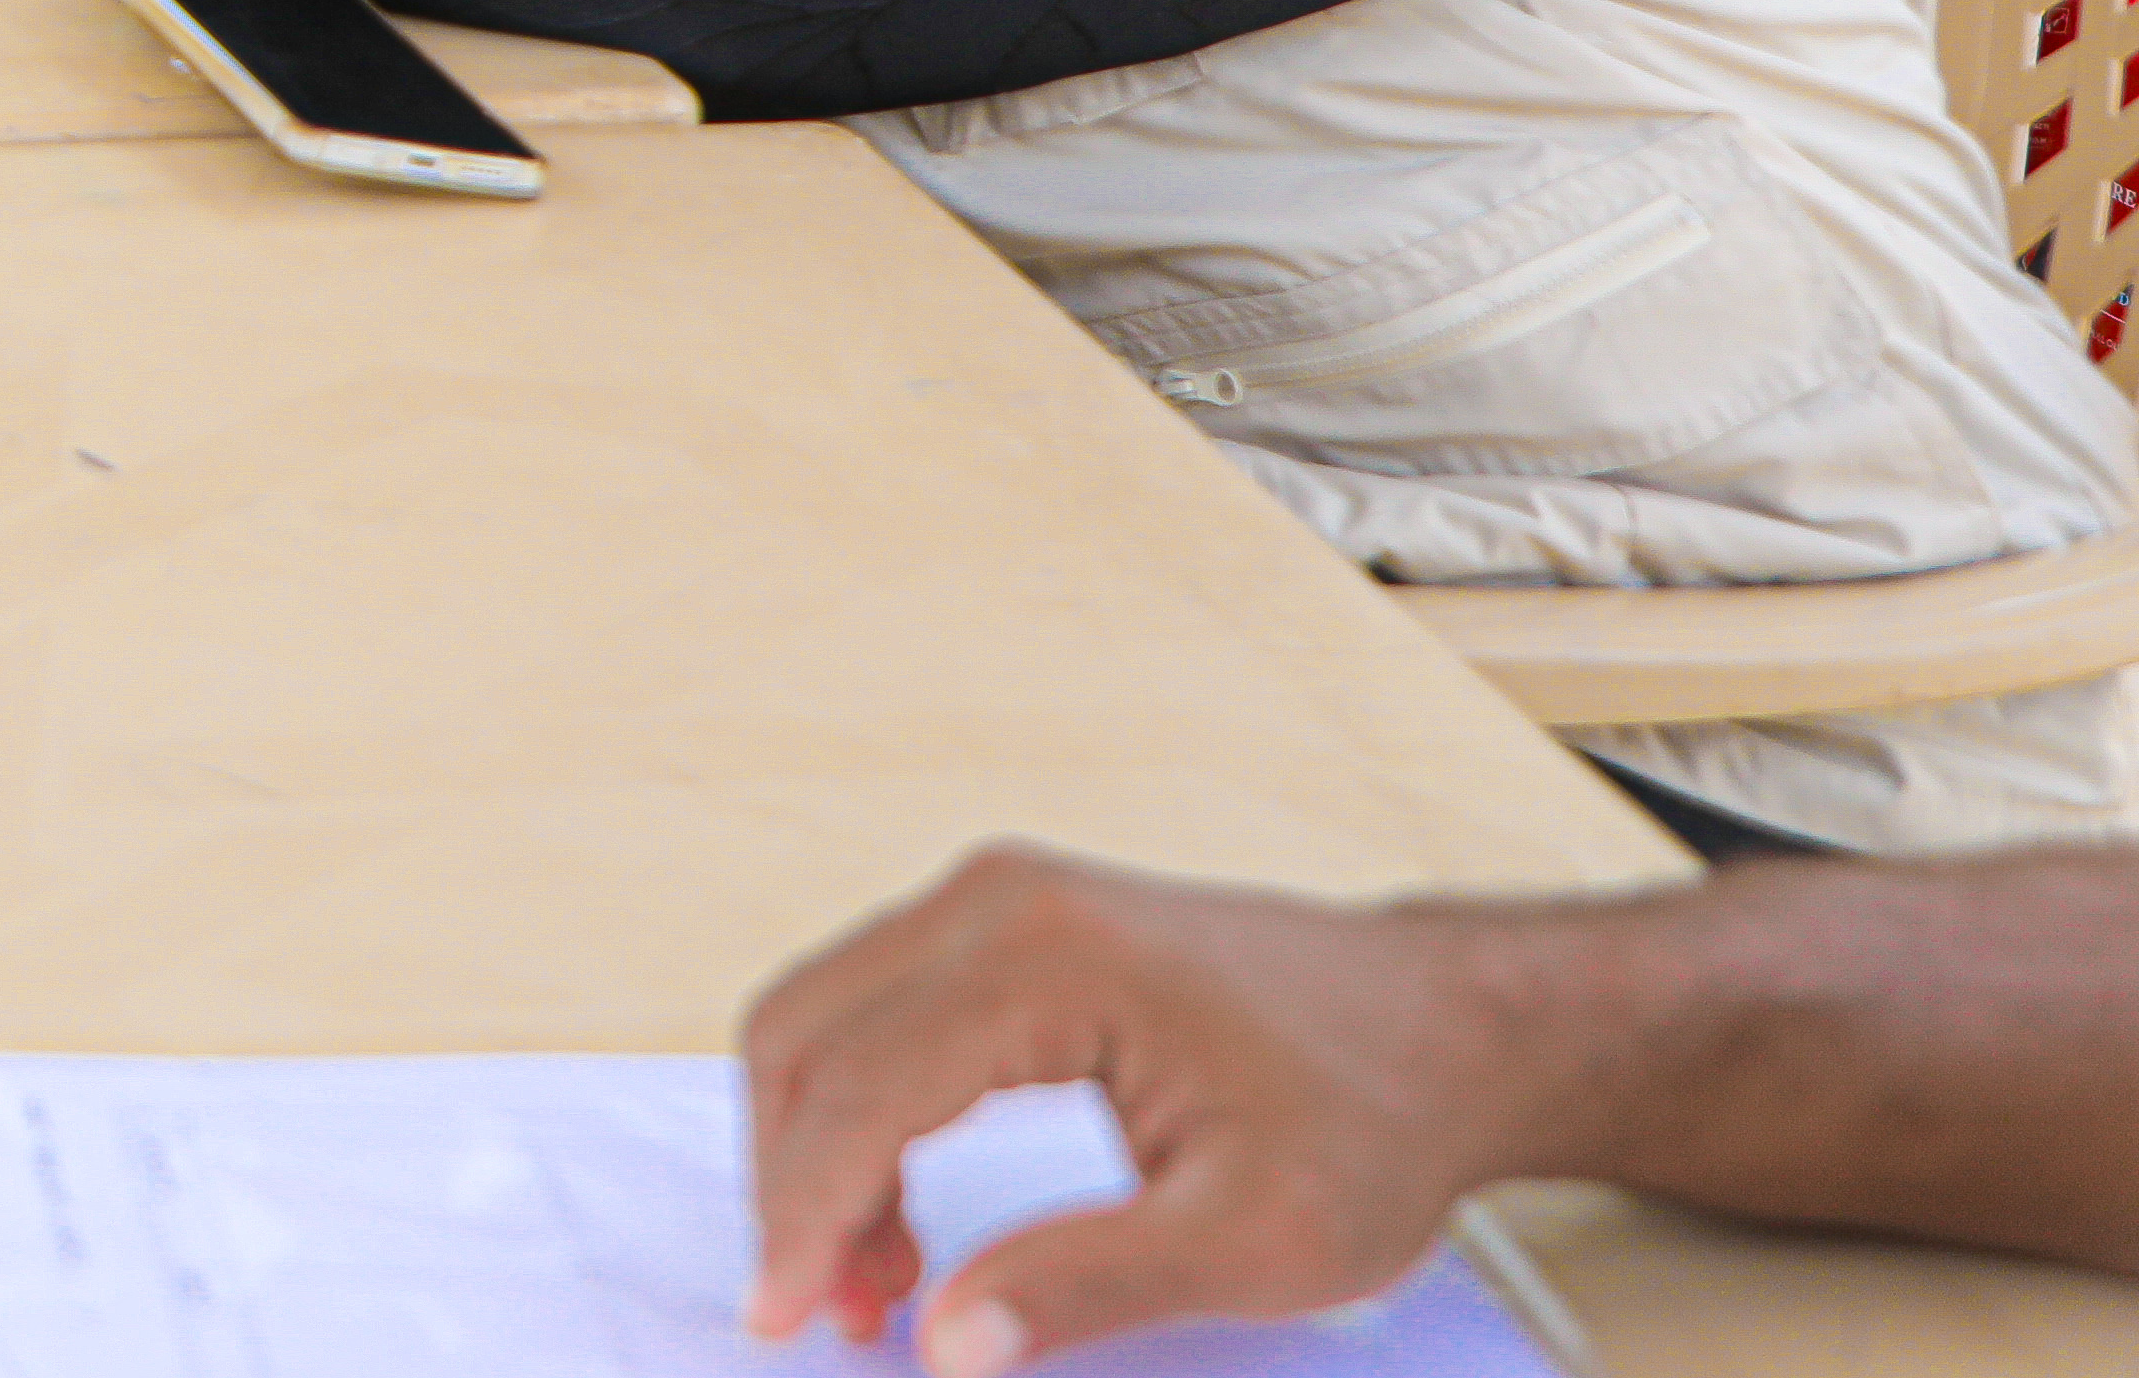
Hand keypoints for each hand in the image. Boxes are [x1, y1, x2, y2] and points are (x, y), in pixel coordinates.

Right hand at [743, 845, 1562, 1369]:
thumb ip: (1086, 1286)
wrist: (1449, 1027)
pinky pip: (872, 1011)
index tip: (784, 1322)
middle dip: (795, 1188)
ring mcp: (992, 899)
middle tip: (832, 1314)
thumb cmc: (1373, 1117)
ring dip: (817, 1153)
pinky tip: (901, 1209)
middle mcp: (993, 900)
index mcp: (1043, 959)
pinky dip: (857, 1114)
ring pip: (823, 1022)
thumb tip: (943, 1343)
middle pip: (807, 1039)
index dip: (805, 1218)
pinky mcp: (1003, 924)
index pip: (860, 1091)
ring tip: (872, 1280)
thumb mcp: (1255, 1241)